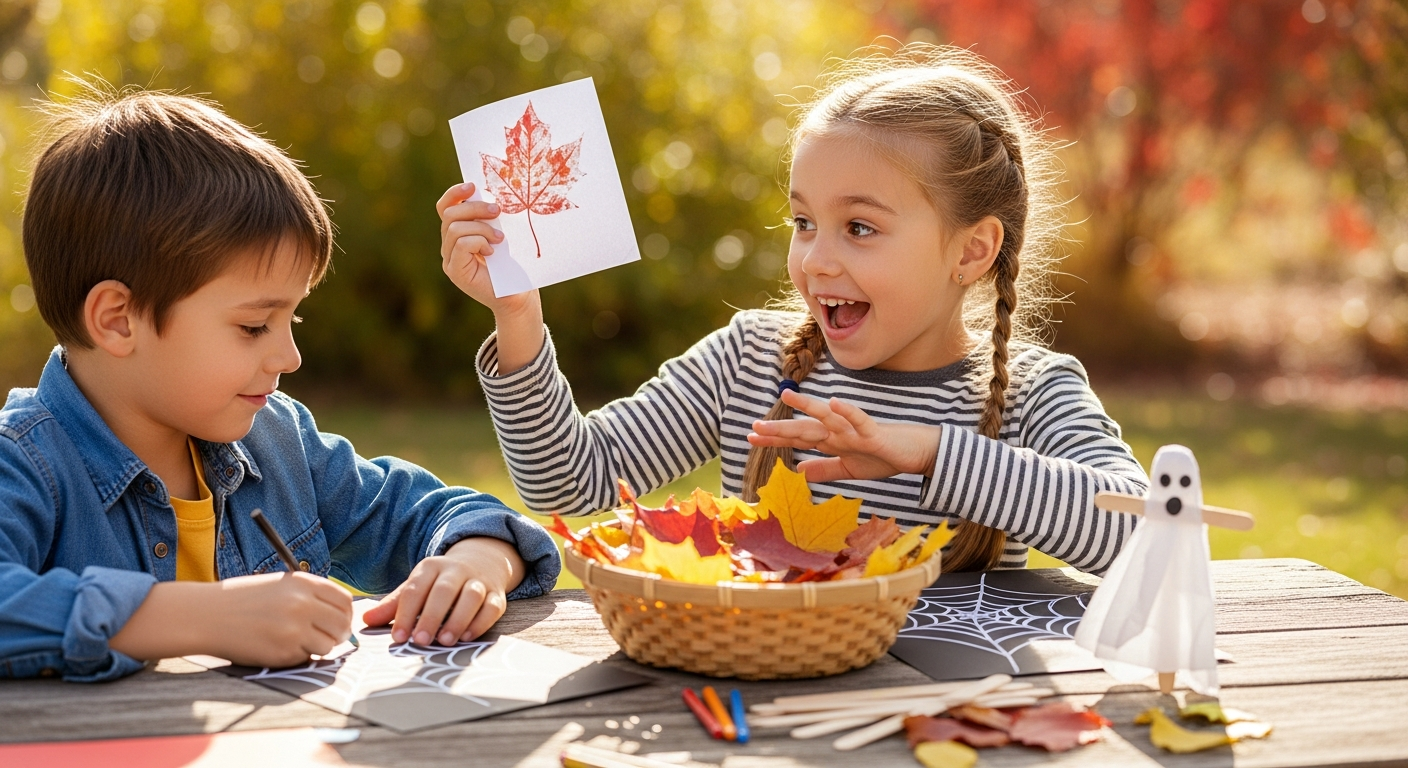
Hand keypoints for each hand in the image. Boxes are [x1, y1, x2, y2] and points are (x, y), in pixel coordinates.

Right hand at [111, 573, 353, 667]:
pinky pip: (305, 658)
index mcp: (303, 583)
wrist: (206, 615)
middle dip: (339, 633)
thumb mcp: (280, 585)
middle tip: (329, 637)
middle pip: (341, 624)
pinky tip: (279, 647)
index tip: (341, 621)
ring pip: (327, 645)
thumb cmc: (243, 600)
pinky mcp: (283, 652)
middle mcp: (302, 604)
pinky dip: (299, 656)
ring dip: (318, 646)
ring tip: (297, 641)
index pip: (344, 600)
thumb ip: (310, 596)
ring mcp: (294, 629)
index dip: (346, 613)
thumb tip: (342, 615)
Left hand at [362, 537, 525, 646]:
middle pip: (444, 590)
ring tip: (446, 640)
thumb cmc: (440, 583)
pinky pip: (492, 606)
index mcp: (430, 568)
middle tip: (421, 641)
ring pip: (471, 596)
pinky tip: (468, 636)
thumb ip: (394, 605)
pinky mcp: (497, 594)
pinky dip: (481, 622)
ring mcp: (479, 581)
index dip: (405, 613)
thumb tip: (365, 620)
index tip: (398, 637)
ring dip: (458, 619)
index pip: (415, 588)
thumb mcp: (417, 587)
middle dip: (431, 616)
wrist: (482, 561)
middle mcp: (456, 571)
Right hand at [436, 182, 544, 373]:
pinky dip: (478, 242)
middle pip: (450, 214)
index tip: (473, 186)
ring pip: (455, 228)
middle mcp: (449, 245)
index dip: (455, 193)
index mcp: (458, 233)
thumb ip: (490, 217)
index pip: (445, 207)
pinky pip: (460, 244)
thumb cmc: (514, 264)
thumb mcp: (502, 233)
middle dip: (475, 208)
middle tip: (498, 211)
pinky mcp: (455, 271)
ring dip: (481, 228)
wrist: (519, 296)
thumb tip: (490, 191)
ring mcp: (450, 259)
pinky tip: (492, 251)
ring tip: (500, 239)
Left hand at [747, 389, 942, 482]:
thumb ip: (824, 469)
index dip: (775, 439)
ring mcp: (856, 430)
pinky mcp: (874, 433)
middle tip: (755, 427)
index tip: (751, 437)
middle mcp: (839, 432)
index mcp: (832, 441)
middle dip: (781, 429)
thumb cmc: (883, 457)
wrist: (915, 453)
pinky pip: (860, 420)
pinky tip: (835, 402)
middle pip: (806, 429)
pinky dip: (848, 411)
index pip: (798, 440)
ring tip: (787, 395)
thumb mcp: (848, 469)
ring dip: (808, 407)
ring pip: (828, 418)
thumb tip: (798, 472)